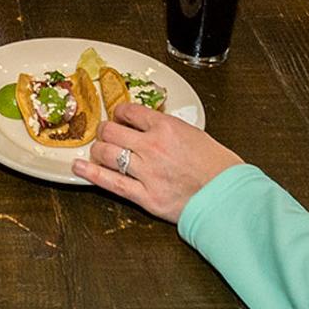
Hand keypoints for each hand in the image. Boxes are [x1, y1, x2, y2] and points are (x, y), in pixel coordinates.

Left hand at [74, 104, 243, 222]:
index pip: (129, 111)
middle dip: (105, 130)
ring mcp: (146, 172)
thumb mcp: (194, 134)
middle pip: (111, 131)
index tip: (118, 117)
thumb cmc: (219, 166)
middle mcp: (152, 147)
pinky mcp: (145, 197)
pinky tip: (79, 168)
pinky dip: (91, 174)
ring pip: (107, 154)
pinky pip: (110, 183)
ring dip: (98, 150)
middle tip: (105, 134)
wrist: (229, 195)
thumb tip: (149, 125)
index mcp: (166, 127)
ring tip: (98, 151)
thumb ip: (168, 129)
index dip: (119, 113)